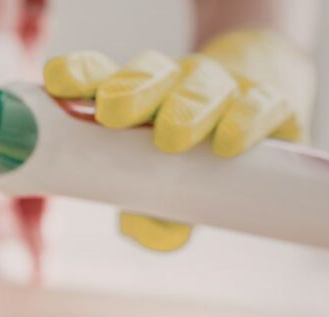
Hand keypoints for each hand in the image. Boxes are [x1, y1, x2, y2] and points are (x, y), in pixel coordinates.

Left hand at [43, 30, 313, 250]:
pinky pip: (259, 103)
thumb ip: (150, 216)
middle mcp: (172, 85)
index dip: (80, 76)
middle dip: (129, 93)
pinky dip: (244, 119)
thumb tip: (137, 230)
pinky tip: (229, 142)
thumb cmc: (194, 161)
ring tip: (169, 137)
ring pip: (200, 82)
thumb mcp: (164, 193)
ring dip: (182, 105)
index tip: (60, 84)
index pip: (101, 75)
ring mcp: (221, 88)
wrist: (265, 122)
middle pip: (150, 75)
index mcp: (134, 98)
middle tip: (113, 115)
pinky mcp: (269, 101)